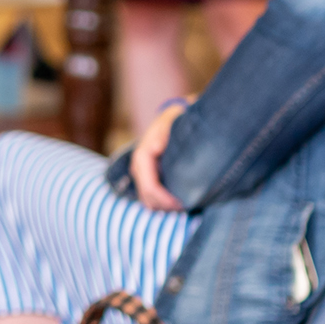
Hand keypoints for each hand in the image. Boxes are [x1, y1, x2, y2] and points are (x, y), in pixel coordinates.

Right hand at [130, 99, 187, 214]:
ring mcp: (141, 172)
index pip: (149, 185)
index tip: (180, 204)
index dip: (163, 198)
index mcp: (143, 155)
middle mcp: (139, 165)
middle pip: (146, 195)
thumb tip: (156, 146)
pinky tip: (176, 203)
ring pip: (146, 199)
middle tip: (185, 208)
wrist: (174, 116)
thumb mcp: (172, 123)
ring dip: (162, 206)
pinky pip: (150, 196)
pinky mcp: (148, 176)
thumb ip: (166, 133)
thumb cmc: (176, 120)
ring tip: (182, 206)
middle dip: (164, 205)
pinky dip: (161, 203)